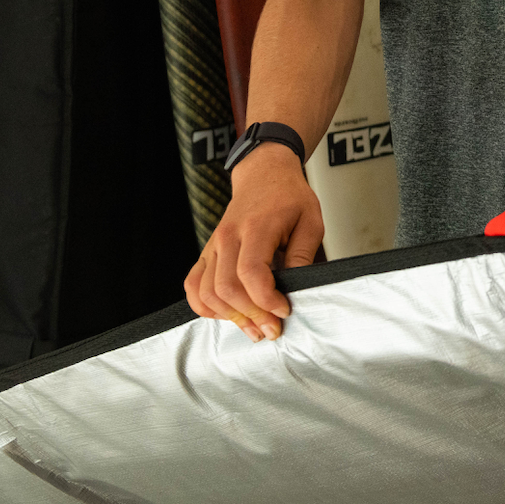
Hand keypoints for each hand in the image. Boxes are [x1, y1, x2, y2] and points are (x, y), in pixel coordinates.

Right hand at [184, 142, 324, 341]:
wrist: (264, 174)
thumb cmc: (289, 196)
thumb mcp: (311, 221)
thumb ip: (304, 254)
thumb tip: (299, 288)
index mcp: (256, 227)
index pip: (251, 272)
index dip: (266, 299)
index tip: (285, 310)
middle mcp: (228, 237)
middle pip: (226, 288)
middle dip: (251, 315)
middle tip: (273, 329)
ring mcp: (213, 245)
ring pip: (208, 292)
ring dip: (230, 317)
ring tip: (255, 328)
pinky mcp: (207, 252)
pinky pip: (193, 284)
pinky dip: (204, 306)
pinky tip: (226, 315)